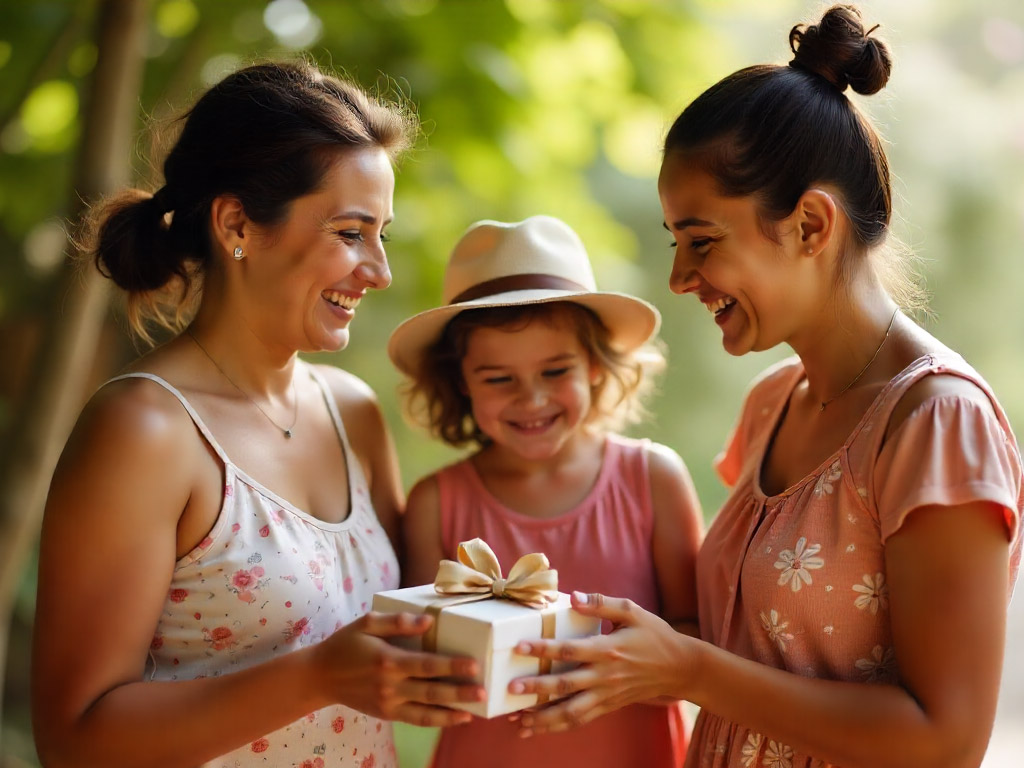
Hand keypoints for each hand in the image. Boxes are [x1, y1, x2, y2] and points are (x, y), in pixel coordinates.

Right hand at [313, 611, 485, 726]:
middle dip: (459, 692)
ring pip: (425, 712)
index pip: (426, 665)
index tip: (473, 665)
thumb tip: (428, 621)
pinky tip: (453, 718)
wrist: (320, 676)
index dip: (451, 666)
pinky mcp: (386, 714)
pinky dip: (435, 721)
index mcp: (388, 660)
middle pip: (431, 691)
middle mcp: (390, 686)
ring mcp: (388, 703)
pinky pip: (415, 720)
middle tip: (483, 690)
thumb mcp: (367, 623)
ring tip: (473, 712)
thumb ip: (397, 622)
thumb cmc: (346, 644)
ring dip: (451, 713)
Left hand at [509, 591, 692, 735]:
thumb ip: (601, 602)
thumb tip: (573, 596)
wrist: (679, 667)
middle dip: (536, 688)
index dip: (544, 649)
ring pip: (571, 711)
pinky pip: (581, 720)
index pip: (570, 651)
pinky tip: (538, 728)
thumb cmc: (654, 635)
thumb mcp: (632, 610)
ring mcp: (606, 694)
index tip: (520, 647)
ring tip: (517, 719)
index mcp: (608, 649)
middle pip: (565, 685)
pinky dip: (558, 726)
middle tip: (511, 687)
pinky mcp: (608, 706)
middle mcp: (604, 676)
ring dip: (543, 717)